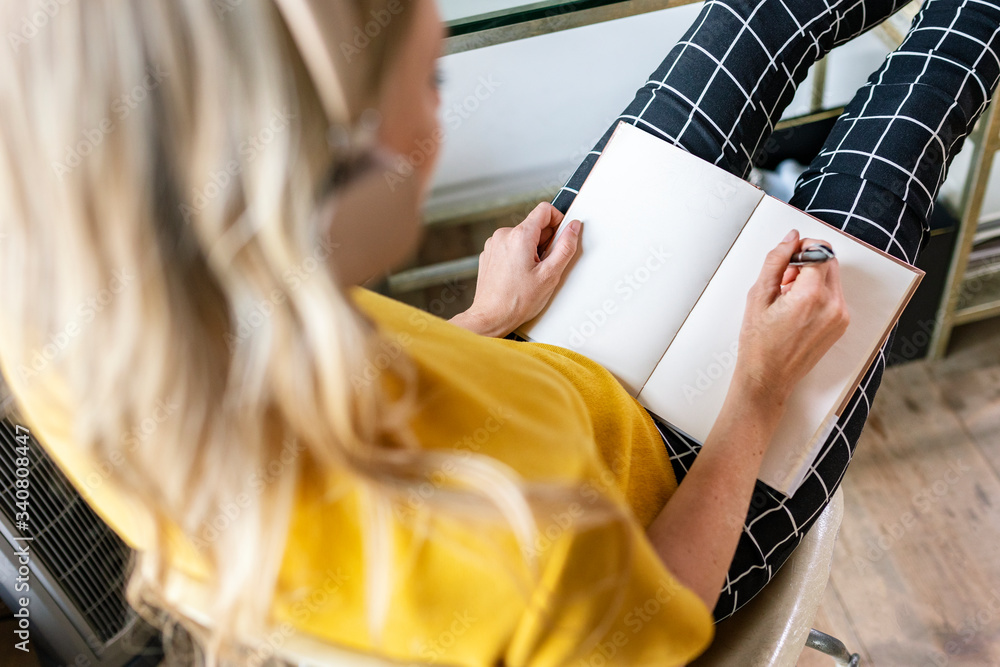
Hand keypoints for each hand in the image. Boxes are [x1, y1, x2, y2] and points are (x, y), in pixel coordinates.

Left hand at [449, 202, 580, 336]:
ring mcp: (493, 244)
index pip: (545, 210)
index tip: (561, 237)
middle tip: (545, 265)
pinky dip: (518, 256)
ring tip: (531, 274)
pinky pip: (510, 246)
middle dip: (545, 241)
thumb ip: (565, 247)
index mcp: (519, 236)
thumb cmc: (517, 301)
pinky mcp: (489, 254)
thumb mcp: (550, 275)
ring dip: (532, 250)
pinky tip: (519, 276)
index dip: (558, 220)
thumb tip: (574, 228)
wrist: (490, 317)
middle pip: (534, 225)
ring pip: (522, 237)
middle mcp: (503, 235)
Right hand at [734, 229, 850, 407]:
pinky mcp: (841, 324)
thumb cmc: (758, 343)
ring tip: (788, 297)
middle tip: (784, 280)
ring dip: (812, 277)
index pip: (820, 250)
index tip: (787, 257)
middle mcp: (833, 306)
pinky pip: (833, 294)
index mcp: (811, 296)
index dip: (802, 248)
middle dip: (807, 261)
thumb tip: (790, 238)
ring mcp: (840, 316)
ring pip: (832, 277)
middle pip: (829, 261)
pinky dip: (817, 293)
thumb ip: (776, 261)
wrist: (767, 378)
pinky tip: (797, 309)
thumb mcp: (759, 295)